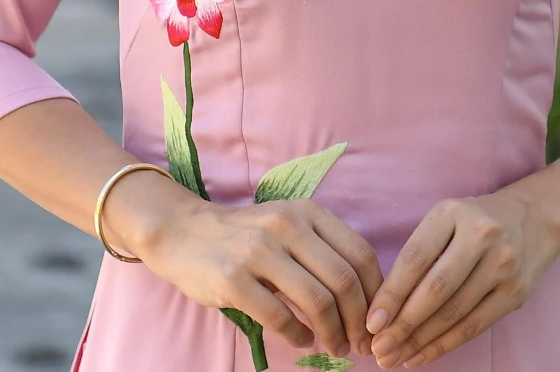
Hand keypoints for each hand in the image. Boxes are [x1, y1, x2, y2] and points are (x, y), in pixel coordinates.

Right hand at [114, 177, 384, 359]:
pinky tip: (302, 340)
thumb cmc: (246, 235)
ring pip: (317, 300)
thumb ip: (323, 250)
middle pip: (343, 280)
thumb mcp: (288, 225)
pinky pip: (279, 316)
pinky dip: (298, 336)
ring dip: (333, 333)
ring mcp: (259, 251)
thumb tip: (366, 298)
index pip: (360, 254)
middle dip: (359, 320)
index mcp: (308, 211)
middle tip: (360, 343)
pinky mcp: (234, 279)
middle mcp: (287, 225)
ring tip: (335, 347)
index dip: (375, 293)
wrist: (183, 232)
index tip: (376, 320)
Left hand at [365, 188, 559, 367]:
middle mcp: (482, 236)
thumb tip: (383, 309)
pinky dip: (444, 345)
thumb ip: (417, 256)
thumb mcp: (444, 220)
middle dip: (403, 324)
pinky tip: (421, 356)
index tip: (371, 323)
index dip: (392, 294)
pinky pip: (474, 326)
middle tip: (379, 349)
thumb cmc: (472, 224)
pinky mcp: (516, 292)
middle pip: (436, 289)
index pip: (416, 258)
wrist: (532, 220)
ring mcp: (503, 265)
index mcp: (453, 213)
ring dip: (420, 341)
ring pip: (454, 312)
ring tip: (394, 358)